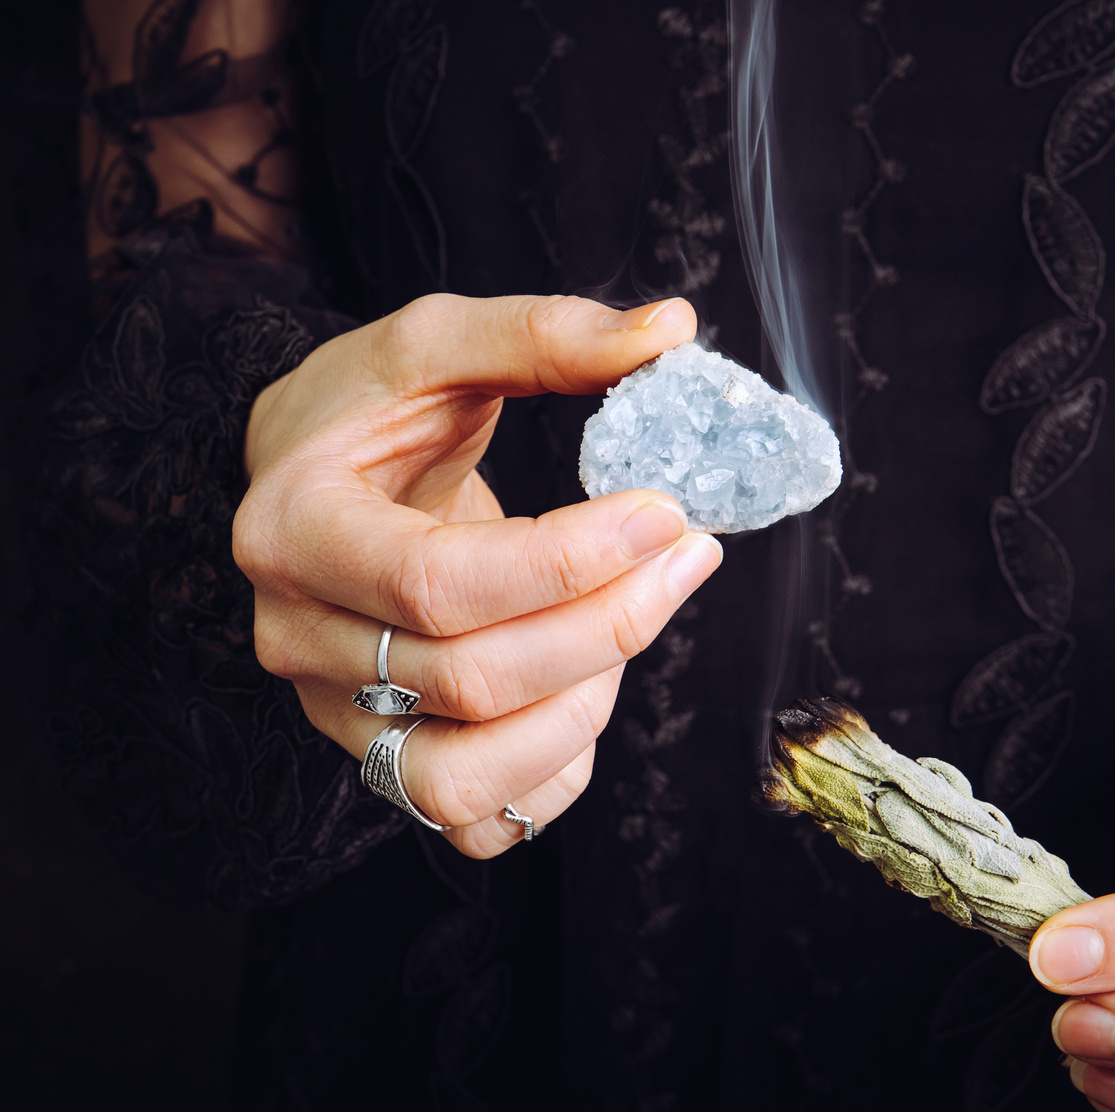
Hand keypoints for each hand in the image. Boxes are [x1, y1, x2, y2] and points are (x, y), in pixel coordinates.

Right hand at [235, 293, 722, 857]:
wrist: (306, 479)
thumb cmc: (370, 412)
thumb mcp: (435, 345)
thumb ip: (544, 334)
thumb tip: (671, 331)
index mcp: (295, 530)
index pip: (443, 584)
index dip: (574, 561)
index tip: (669, 511)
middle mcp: (299, 638)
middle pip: (473, 681)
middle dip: (611, 626)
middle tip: (690, 555)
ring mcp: (335, 714)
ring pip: (466, 778)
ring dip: (583, 711)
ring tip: (629, 622)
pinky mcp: (380, 758)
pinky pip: (474, 819)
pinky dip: (554, 774)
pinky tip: (591, 688)